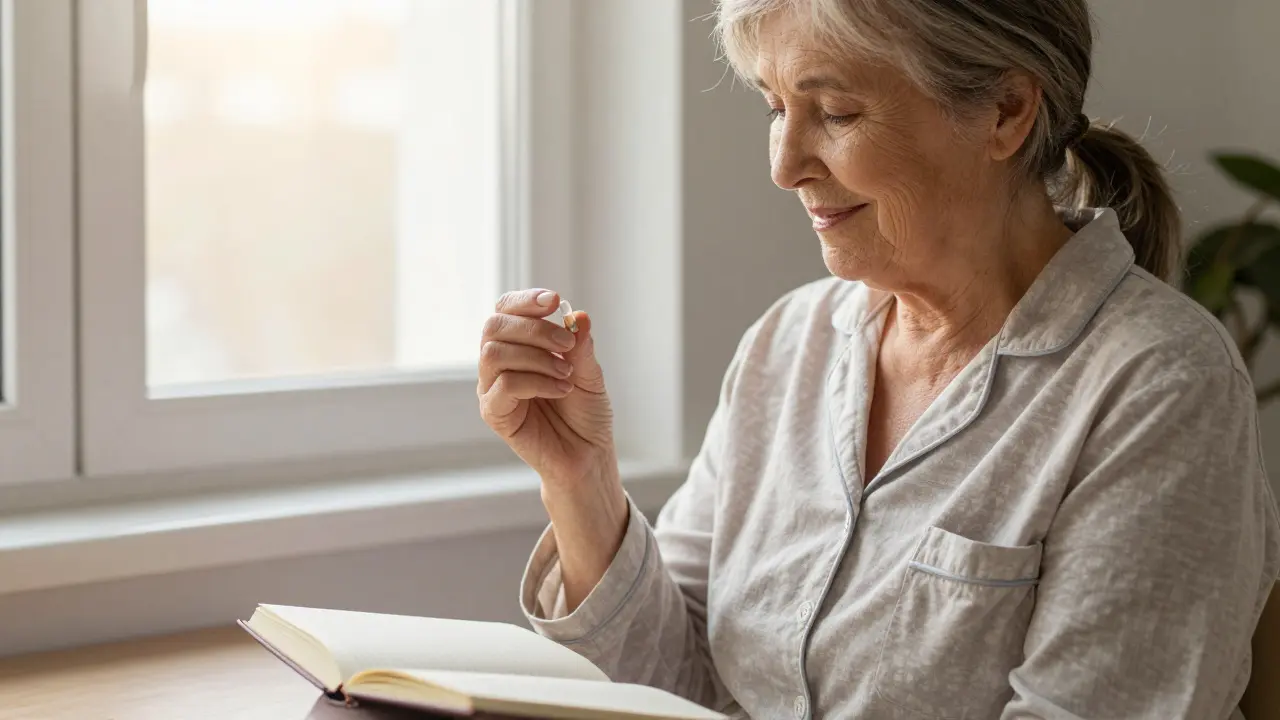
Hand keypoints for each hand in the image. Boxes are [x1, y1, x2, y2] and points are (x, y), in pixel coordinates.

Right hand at [478, 289, 615, 487]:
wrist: (587, 454)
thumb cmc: (585, 413)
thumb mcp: (589, 373)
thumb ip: (580, 346)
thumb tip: (578, 316)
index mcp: (518, 346)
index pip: (506, 310)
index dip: (525, 300)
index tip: (554, 301)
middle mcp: (499, 364)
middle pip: (495, 326)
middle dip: (534, 328)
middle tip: (567, 345)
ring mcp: (492, 388)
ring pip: (494, 353)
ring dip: (536, 357)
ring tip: (566, 373)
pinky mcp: (494, 414)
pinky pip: (503, 386)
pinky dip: (536, 382)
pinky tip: (560, 389)